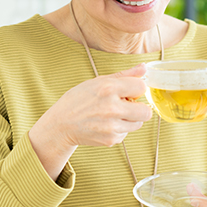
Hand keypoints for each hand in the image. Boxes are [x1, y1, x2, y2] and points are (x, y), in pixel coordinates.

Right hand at [28, 64, 151, 179]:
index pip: (141, 87)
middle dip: (139, 107)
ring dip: (130, 118)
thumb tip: (144, 67)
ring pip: (138, 123)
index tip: (129, 90)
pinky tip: (106, 123)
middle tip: (127, 105)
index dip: (136, 88)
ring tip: (113, 114)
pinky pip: (127, 133)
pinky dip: (120, 128)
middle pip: (146, 111)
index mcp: (108, 88)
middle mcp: (111, 108)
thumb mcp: (99, 81)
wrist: (61, 125)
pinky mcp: (111, 139)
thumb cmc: (79, 100)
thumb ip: (124, 75)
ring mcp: (111, 126)